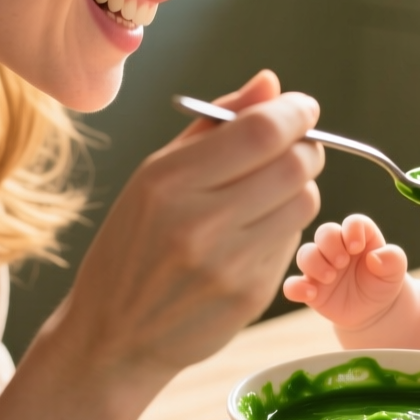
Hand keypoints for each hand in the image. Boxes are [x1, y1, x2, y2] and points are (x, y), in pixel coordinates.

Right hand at [51, 70, 325, 394]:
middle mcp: (199, 223)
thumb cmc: (133, 244)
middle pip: (296, 165)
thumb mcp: (155, 175)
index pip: (262, 131)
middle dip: (306, 147)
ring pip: (305, 202)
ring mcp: (228, 264)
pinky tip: (252, 234)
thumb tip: (271, 83)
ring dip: (299, 188)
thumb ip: (216, 123)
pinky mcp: (250, 296)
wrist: (113, 336)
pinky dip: (284, 228)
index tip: (301, 108)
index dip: (295, 112)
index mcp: (168, 182)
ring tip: (268, 193)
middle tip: (294, 148)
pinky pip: (293, 241)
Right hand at [281, 214, 407, 330]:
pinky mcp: (310, 288)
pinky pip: (292, 284)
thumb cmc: (383, 282)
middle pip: (324, 232)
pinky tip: (310, 294)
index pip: (352, 223)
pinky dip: (295, 287)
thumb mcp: (395, 271)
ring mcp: (321, 267)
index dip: (352, 231)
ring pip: (305, 254)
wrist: (374, 310)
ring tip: (331, 277)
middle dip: (330, 245)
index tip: (357, 248)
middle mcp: (337, 247)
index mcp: (359, 237)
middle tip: (342, 263)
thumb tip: (374, 258)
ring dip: (315, 263)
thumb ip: (392, 259)